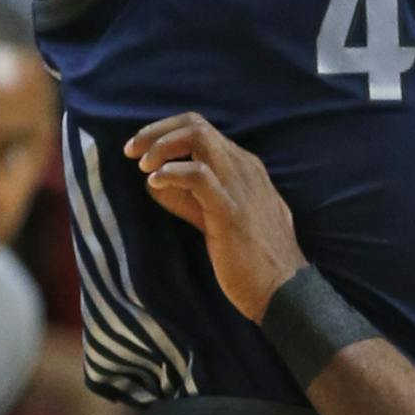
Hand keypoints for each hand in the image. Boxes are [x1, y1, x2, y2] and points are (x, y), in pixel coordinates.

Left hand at [125, 113, 307, 321]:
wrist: (284, 289)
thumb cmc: (252, 258)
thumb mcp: (220, 218)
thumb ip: (191, 200)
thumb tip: (155, 184)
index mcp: (244, 166)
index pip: (202, 128)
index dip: (166, 131)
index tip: (140, 148)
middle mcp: (244, 167)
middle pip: (196, 125)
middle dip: (157, 132)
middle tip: (131, 150)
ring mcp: (240, 186)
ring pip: (199, 138)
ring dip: (161, 146)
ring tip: (142, 165)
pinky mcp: (230, 210)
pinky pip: (199, 176)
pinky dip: (171, 173)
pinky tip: (154, 182)